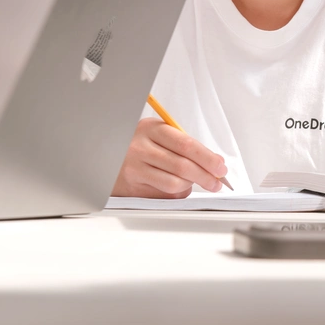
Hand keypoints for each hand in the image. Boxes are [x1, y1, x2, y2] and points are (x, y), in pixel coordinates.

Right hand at [112, 117, 227, 197]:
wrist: (103, 154)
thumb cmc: (137, 143)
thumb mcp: (157, 133)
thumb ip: (182, 144)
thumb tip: (215, 162)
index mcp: (150, 129)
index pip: (186, 144)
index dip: (207, 158)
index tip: (221, 167)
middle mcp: (140, 148)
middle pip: (182, 166)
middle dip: (206, 176)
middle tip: (217, 182)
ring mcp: (134, 169)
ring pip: (174, 184)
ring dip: (192, 186)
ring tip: (198, 183)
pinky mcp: (131, 189)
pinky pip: (164, 196)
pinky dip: (178, 194)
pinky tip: (179, 187)